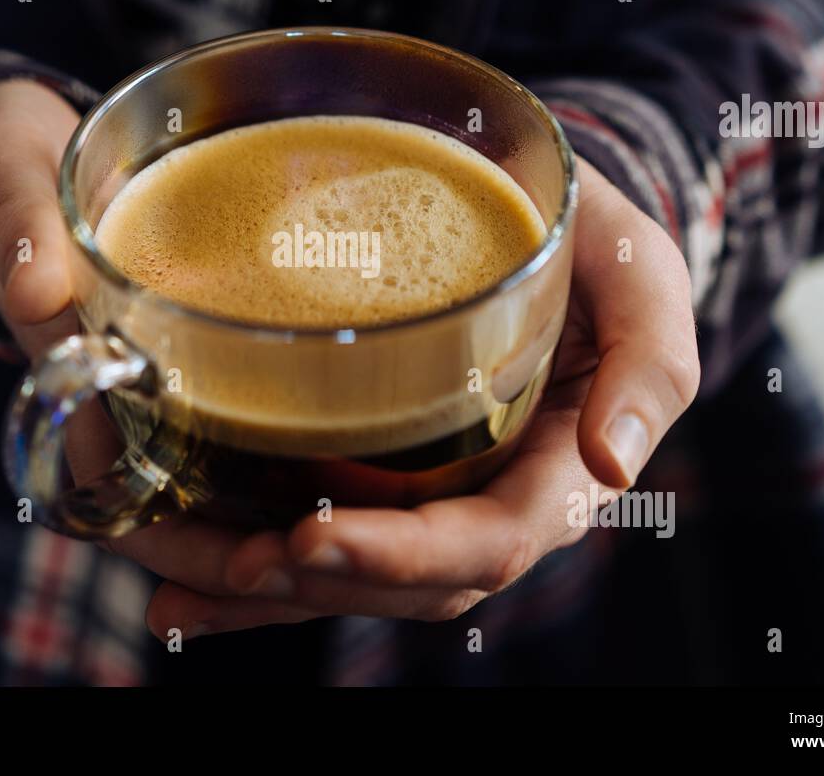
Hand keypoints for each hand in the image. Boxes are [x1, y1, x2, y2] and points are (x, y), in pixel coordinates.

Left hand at [0, 91, 698, 638]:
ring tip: (173, 589)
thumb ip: (650, 366)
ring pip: (352, 580)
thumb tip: (615, 468)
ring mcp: (433, 499)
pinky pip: (322, 542)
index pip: (485, 543)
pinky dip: (249, 578)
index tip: (312, 533)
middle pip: (405, 582)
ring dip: (262, 597)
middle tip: (224, 560)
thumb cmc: (597, 247)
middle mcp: (490, 502)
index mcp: (557, 472)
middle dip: (316, 584)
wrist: (548, 224)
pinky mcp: (386, 479)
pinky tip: (178, 590)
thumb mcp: (643, 280)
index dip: (402, 554)